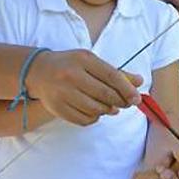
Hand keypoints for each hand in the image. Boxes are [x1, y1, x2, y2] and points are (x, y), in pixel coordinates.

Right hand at [25, 49, 142, 124]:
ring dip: (107, 110)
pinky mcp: (57, 108)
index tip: (137, 98)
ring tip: (110, 107)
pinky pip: (84, 119)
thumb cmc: (71, 65)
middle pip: (105, 94)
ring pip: (95, 109)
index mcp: (83, 59)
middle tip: (126, 104)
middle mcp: (71, 75)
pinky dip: (94, 118)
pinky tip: (94, 112)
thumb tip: (139, 81)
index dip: (127, 89)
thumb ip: (115, 72)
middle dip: (120, 102)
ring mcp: (62, 92)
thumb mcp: (91, 62)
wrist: (38, 71)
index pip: (112, 76)